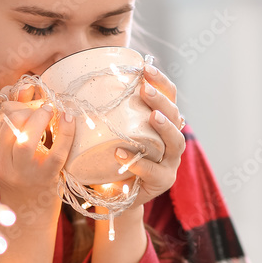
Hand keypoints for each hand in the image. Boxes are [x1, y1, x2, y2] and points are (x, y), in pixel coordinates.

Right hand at [0, 87, 75, 221]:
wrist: (30, 208)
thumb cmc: (21, 171)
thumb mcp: (11, 146)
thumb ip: (16, 116)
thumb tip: (27, 86)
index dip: (12, 104)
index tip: (25, 103)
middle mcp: (1, 163)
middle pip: (9, 124)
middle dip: (26, 109)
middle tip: (42, 108)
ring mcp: (23, 172)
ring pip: (26, 138)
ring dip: (40, 117)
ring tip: (51, 110)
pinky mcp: (46, 177)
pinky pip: (57, 151)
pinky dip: (66, 131)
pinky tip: (69, 118)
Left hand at [113, 62, 185, 208]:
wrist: (116, 195)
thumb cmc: (114, 159)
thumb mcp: (114, 133)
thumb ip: (110, 114)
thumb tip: (85, 84)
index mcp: (163, 124)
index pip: (170, 97)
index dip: (161, 81)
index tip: (145, 67)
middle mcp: (171, 141)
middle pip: (176, 116)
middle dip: (162, 101)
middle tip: (145, 90)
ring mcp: (170, 163)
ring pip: (176, 142)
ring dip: (165, 127)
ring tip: (152, 117)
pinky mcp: (162, 182)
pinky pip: (153, 171)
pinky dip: (138, 163)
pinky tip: (121, 154)